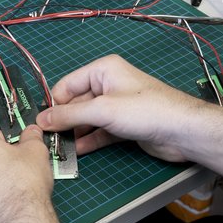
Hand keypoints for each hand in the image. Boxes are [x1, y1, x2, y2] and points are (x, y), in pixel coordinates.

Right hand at [37, 54, 213, 161]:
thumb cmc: (143, 111)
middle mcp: (108, 85)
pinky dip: (88, 140)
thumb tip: (41, 119)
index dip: (54, 104)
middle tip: (48, 140)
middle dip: (63, 121)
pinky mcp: (124, 125)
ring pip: (87, 119)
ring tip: (59, 149)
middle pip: (76, 103)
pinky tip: (76, 152)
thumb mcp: (102, 111)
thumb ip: (69, 116)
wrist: (182, 131)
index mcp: (102, 70)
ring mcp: (117, 106)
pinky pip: (99, 131)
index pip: (67, 85)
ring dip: (75, 133)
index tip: (40, 123)